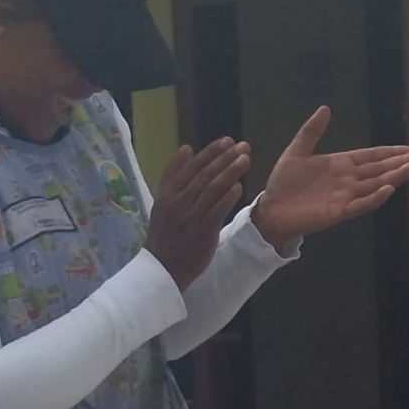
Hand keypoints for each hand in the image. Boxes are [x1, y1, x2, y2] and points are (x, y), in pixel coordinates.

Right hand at [144, 132, 251, 276]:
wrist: (164, 267)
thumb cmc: (166, 233)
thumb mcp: (163, 200)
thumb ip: (173, 174)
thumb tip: (186, 148)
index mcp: (169, 193)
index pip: (192, 167)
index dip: (211, 152)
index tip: (227, 141)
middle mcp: (179, 202)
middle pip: (205, 175)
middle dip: (225, 158)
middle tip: (243, 146)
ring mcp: (191, 216)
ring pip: (212, 189)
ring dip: (230, 173)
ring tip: (245, 160)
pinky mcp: (202, 231)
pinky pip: (217, 210)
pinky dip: (228, 197)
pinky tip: (239, 186)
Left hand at [257, 110, 408, 247]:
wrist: (271, 209)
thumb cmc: (283, 183)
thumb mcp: (297, 151)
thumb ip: (312, 131)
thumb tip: (325, 108)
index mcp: (340, 165)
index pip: (371, 157)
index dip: (389, 152)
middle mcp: (347, 180)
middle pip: (379, 170)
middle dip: (400, 163)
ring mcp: (345, 196)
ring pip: (375, 185)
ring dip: (394, 177)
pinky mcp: (338, 211)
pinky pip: (360, 204)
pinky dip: (374, 197)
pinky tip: (388, 188)